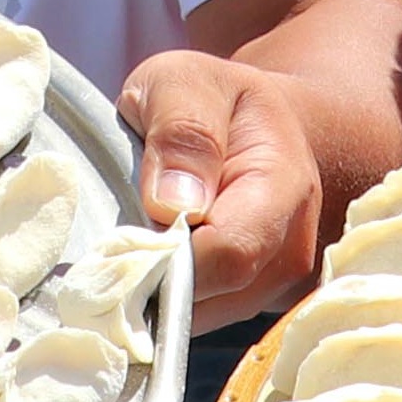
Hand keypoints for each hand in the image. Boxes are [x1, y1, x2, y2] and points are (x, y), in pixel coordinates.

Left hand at [116, 45, 327, 329]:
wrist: (260, 126)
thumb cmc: (215, 100)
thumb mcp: (185, 82)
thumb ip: (181, 129)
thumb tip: (172, 204)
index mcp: (284, 186)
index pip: (228, 255)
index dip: (165, 259)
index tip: (112, 242)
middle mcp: (293, 249)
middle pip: (212, 297)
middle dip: (151, 280)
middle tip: (108, 244)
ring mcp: (279, 287)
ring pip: (201, 318)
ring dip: (155, 293)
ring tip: (130, 246)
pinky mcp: (255, 306)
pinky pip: (200, 320)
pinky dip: (165, 301)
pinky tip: (149, 265)